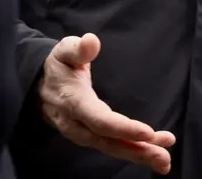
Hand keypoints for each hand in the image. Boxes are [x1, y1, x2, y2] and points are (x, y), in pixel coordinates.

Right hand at [39, 34, 175, 173]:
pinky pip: (110, 147)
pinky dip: (132, 152)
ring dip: (139, 155)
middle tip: (164, 157)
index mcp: (73, 101)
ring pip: (111, 148)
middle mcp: (77, 124)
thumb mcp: (64, 51)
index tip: (149, 132)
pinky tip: (152, 152)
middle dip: (137, 150)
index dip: (123, 128)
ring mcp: (82, 134)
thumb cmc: (58, 66)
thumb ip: (78, 48)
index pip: (99, 120)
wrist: (36, 87)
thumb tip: (91, 41)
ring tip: (164, 160)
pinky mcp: (89, 137)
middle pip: (108, 141)